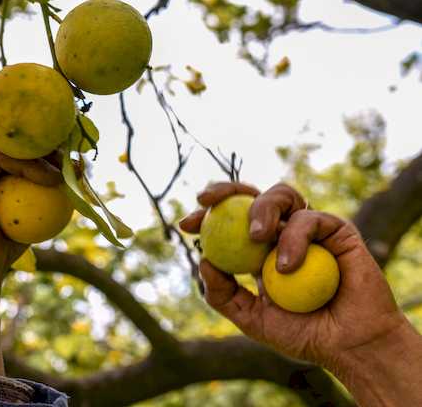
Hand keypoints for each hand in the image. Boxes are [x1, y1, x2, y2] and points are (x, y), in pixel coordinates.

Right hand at [0, 88, 61, 374]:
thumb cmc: (5, 242)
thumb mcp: (30, 201)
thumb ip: (41, 174)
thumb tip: (77, 157)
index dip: (20, 103)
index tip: (58, 109)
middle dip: (24, 106)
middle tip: (63, 120)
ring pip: (2, 130)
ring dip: (38, 143)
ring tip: (65, 160)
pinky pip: (2, 155)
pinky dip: (31, 165)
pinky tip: (52, 179)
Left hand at [180, 182, 409, 374]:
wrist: (350, 346)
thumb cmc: (303, 335)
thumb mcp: (251, 319)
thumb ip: (222, 295)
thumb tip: (203, 261)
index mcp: (257, 250)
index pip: (228, 221)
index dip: (205, 216)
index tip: (185, 224)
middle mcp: (282, 233)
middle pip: (251, 195)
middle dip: (226, 190)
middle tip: (207, 201)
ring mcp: (309, 228)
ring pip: (281, 194)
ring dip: (262, 208)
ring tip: (257, 235)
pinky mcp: (336, 230)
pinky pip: (309, 218)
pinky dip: (294, 238)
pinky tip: (287, 265)